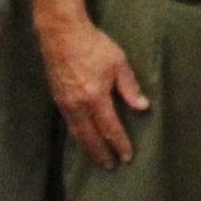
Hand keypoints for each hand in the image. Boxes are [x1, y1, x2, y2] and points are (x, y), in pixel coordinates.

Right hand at [43, 18, 151, 165]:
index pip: (109, 128)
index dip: (119, 144)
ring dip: (88, 149)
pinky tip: (82, 140)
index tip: (127, 157)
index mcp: (96, 98)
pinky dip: (77, 137)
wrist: (61, 34)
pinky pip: (68, 125)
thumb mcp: (118, 63)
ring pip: (77, 134)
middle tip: (111, 167)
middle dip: (101, 153)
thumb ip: (130, 87)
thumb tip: (143, 107)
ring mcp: (65, 104)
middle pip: (90, 138)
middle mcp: (78, 106)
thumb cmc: (94, 45)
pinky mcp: (57, 99)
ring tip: (97, 160)